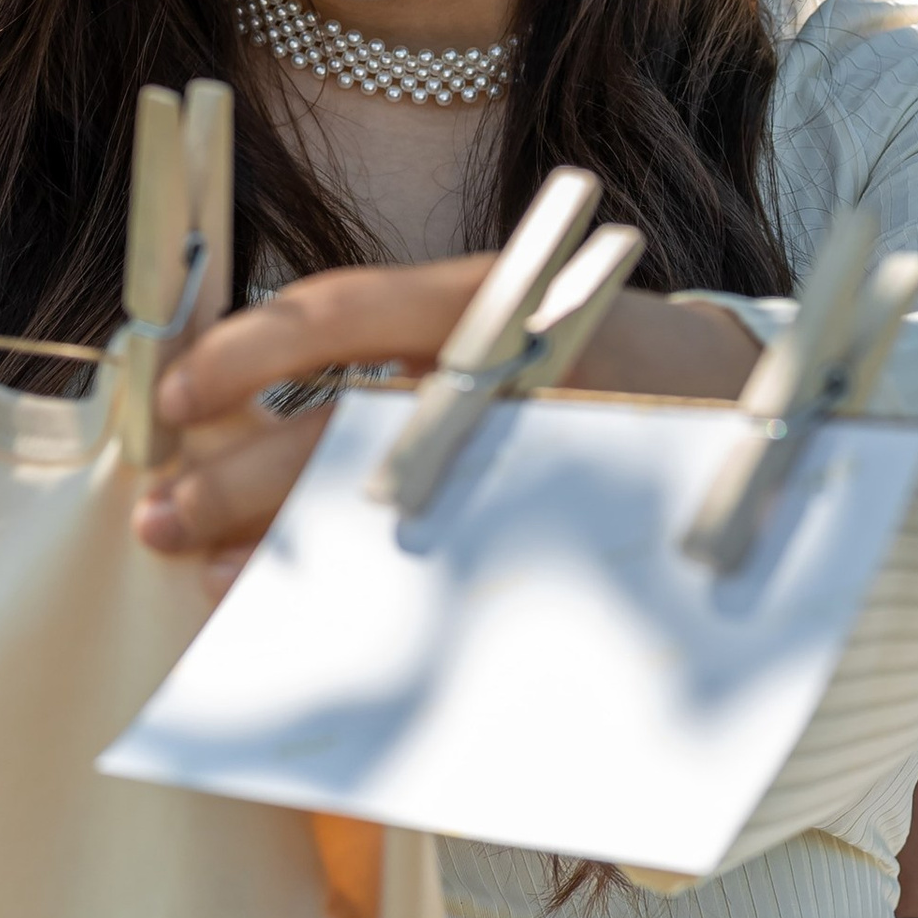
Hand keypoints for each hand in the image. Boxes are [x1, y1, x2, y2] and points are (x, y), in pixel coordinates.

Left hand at [134, 262, 757, 572]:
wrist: (755, 398)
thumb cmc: (588, 348)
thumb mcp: (505, 309)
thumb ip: (394, 346)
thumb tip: (225, 401)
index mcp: (485, 300)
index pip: (343, 313)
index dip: (246, 353)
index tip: (173, 394)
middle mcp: (515, 373)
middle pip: (349, 431)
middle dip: (240, 481)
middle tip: (162, 516)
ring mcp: (541, 458)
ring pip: (385, 513)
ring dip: (286, 549)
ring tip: (210, 579)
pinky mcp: (562, 531)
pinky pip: (444, 575)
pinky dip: (365, 597)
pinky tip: (305, 618)